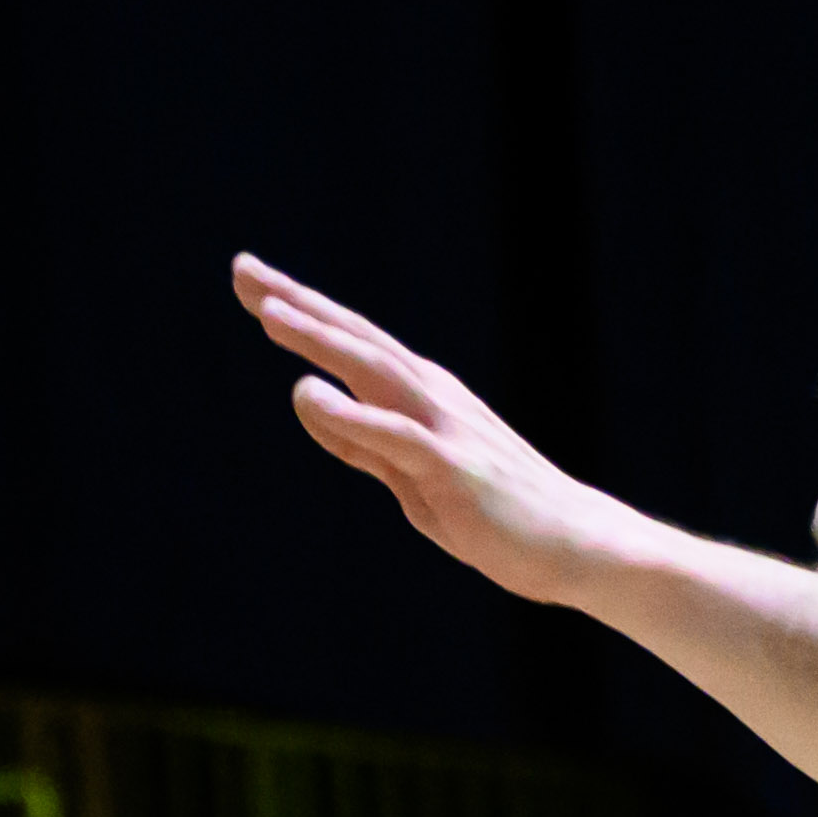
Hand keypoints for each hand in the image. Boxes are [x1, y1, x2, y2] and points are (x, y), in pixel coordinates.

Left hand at [235, 253, 630, 600]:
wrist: (573, 546)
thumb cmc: (496, 515)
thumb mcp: (413, 478)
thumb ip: (364, 445)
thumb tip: (312, 406)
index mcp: (422, 395)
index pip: (353, 342)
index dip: (301, 310)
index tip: (251, 280)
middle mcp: (432, 396)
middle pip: (356, 340)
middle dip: (298, 304)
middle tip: (244, 270)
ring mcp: (445, 427)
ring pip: (375, 371)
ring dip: (321, 340)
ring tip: (270, 312)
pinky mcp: (454, 467)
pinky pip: (394, 436)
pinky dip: (350, 415)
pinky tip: (309, 394)